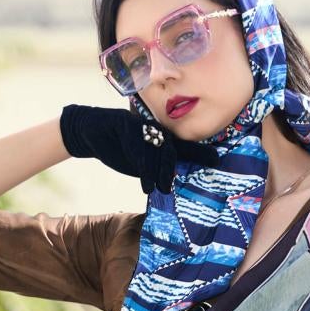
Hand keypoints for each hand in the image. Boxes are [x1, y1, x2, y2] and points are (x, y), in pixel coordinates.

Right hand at [58, 105, 219, 194]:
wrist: (91, 134)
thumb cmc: (120, 148)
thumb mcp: (140, 164)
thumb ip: (156, 170)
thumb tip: (172, 183)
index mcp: (161, 140)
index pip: (184, 147)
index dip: (200, 153)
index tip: (217, 160)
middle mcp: (155, 130)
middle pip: (170, 148)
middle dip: (171, 167)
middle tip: (169, 186)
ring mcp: (140, 125)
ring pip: (154, 147)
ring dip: (156, 169)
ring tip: (157, 187)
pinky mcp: (124, 122)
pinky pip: (135, 143)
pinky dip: (140, 161)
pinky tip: (142, 177)